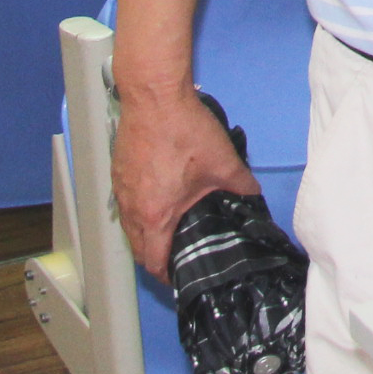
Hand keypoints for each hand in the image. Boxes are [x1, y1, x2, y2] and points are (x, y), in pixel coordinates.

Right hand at [113, 88, 260, 279]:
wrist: (154, 96)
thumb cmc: (185, 131)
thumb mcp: (222, 162)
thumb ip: (242, 185)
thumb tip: (254, 196)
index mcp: (155, 215)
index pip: (154, 261)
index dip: (166, 276)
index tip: (179, 277)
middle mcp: (132, 208)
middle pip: (137, 248)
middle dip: (154, 258)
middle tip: (175, 256)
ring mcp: (121, 189)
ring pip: (128, 225)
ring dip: (143, 234)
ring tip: (165, 231)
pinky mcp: (117, 170)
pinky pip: (124, 203)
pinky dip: (136, 211)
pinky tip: (154, 199)